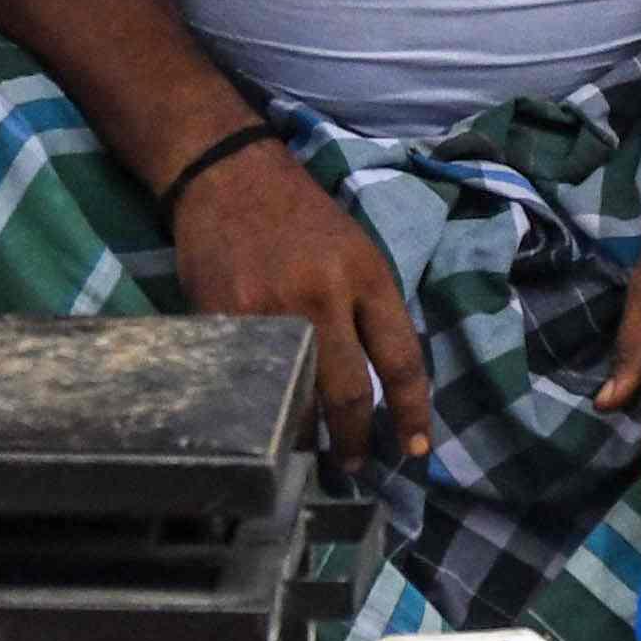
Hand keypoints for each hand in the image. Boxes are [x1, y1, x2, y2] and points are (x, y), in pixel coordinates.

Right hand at [170, 140, 429, 469]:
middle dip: (356, 441)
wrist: (228, 173)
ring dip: (307, 438)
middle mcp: (324, 295)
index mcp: (367, 276)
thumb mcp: (355, 251)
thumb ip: (369, 311)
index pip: (401, 360)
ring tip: (312, 459)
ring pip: (297, 396)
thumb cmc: (299, 216)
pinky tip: (264, 425)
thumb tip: (385, 386)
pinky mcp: (224, 316)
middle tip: (356, 466)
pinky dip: (260, 409)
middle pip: (349, 392)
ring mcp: (270, 309)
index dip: (412, 413)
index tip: (417, 450)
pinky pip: (249, 380)